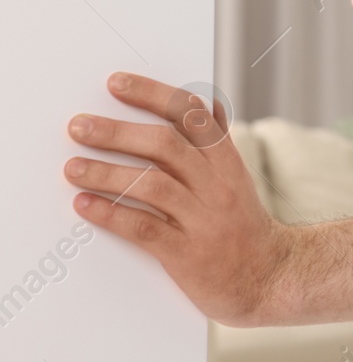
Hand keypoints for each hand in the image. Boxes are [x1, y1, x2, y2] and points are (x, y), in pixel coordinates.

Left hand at [65, 73, 352, 327]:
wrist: (271, 277)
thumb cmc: (244, 227)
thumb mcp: (238, 179)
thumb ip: (217, 145)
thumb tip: (208, 103)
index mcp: (227, 162)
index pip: (191, 114)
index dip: (152, 94)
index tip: (116, 83)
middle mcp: (217, 185)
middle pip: (165, 145)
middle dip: (117, 131)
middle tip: (79, 125)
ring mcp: (203, 219)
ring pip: (152, 185)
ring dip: (106, 172)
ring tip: (73, 166)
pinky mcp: (187, 253)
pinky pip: (144, 228)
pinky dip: (111, 214)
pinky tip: (85, 204)